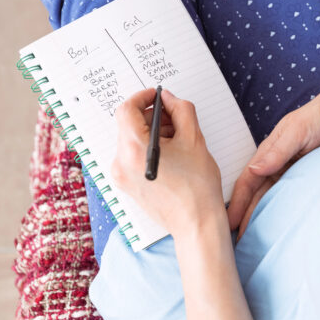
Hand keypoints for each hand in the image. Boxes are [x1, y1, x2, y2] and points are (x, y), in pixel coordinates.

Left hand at [111, 88, 223, 238]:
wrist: (196, 223)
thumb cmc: (198, 187)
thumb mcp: (194, 139)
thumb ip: (182, 111)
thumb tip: (170, 99)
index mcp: (135, 149)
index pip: (126, 109)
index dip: (143, 97)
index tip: (158, 97)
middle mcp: (121, 162)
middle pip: (128, 125)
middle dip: (151, 117)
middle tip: (176, 120)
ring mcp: (121, 176)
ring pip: (131, 140)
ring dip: (151, 133)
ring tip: (177, 142)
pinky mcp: (126, 185)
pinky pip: (132, 156)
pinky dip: (148, 149)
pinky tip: (171, 157)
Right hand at [227, 85, 319, 238]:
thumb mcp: (298, 130)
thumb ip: (277, 150)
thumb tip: (254, 170)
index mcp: (269, 154)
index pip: (247, 182)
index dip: (238, 204)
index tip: (230, 224)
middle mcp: (276, 166)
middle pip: (256, 196)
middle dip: (245, 218)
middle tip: (236, 243)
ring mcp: (291, 175)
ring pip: (272, 201)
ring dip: (262, 219)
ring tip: (254, 242)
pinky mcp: (307, 181)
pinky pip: (291, 201)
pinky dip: (283, 215)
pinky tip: (281, 230)